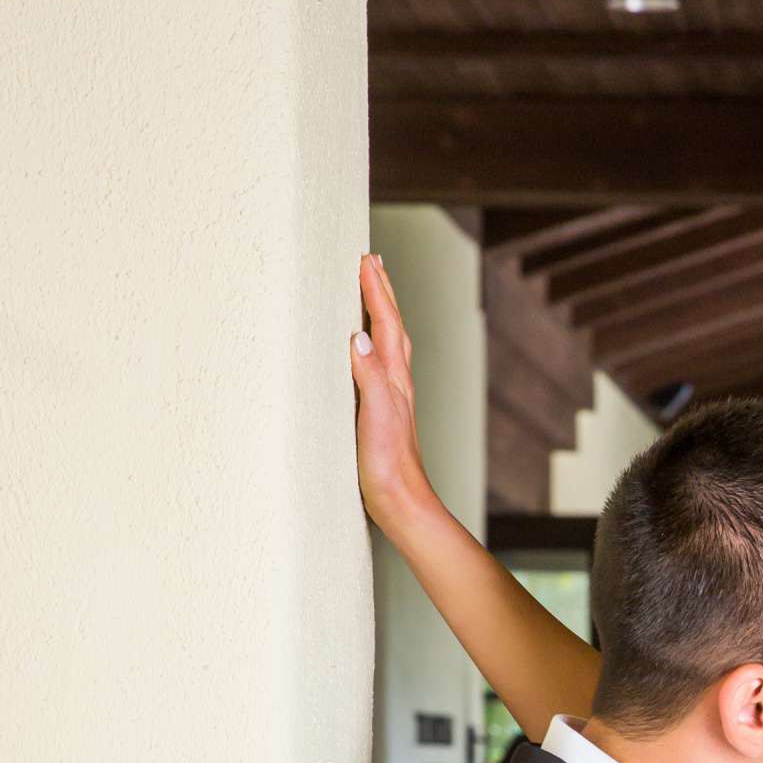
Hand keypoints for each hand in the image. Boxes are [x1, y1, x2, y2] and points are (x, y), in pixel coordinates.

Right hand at [351, 252, 431, 531]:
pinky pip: (380, 364)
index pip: (385, 323)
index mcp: (394, 378)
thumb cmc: (389, 466)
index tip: (364, 259)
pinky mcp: (383, 413)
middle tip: (372, 262)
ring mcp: (392, 397)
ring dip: (382, 313)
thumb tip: (359, 337)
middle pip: (393, 326)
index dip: (375, 290)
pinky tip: (366, 351)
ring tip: (373, 291)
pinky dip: (375, 344)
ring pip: (390, 343)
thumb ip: (369, 376)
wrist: (402, 503)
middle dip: (382, 292)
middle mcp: (397, 383)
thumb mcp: (375, 417)